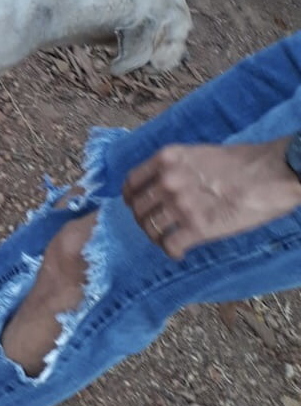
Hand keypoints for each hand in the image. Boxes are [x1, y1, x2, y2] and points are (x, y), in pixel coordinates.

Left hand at [123, 136, 300, 259]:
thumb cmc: (242, 162)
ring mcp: (180, 204)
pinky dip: (172, 251)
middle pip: (138, 208)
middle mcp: (167, 180)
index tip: (136, 205)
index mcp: (166, 159)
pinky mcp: (198, 227)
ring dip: (156, 237)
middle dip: (143, 220)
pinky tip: (179, 252)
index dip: (131, 197)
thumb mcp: (198, 154)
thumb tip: (161, 184)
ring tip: (167, 239)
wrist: (273, 172)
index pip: (131, 183)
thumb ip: (175, 168)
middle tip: (154, 226)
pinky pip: (170, 245)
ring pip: (150, 228)